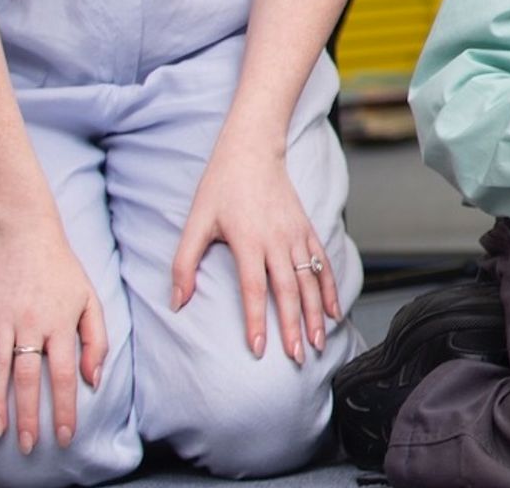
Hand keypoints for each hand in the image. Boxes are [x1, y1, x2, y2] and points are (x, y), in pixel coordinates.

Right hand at [0, 221, 106, 454]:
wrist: (26, 233)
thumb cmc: (62, 268)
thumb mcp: (90, 299)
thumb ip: (96, 339)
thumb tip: (93, 378)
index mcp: (61, 324)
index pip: (63, 376)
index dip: (64, 408)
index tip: (64, 434)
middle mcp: (31, 325)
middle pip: (28, 379)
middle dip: (29, 416)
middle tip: (28, 445)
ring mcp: (3, 319)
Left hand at [169, 136, 336, 365]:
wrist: (253, 151)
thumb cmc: (220, 186)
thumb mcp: (195, 222)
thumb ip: (184, 264)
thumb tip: (176, 303)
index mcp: (249, 241)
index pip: (254, 290)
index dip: (256, 322)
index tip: (259, 350)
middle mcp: (277, 241)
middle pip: (288, 291)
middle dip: (293, 327)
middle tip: (297, 358)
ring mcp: (296, 235)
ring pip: (310, 281)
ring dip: (314, 314)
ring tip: (317, 342)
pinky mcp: (307, 229)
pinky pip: (322, 264)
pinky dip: (329, 289)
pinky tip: (332, 311)